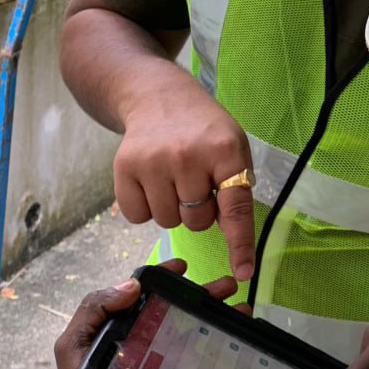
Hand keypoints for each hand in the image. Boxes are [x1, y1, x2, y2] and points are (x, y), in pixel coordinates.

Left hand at [55, 259, 242, 368]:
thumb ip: (93, 310)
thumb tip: (132, 285)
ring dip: (217, 313)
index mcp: (120, 321)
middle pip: (176, 305)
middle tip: (228, 285)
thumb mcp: (73, 345)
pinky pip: (198, 352)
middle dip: (203, 291)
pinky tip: (234, 335)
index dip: (164, 276)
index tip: (184, 266)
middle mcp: (143, 333)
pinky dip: (218, 340)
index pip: (145, 291)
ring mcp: (160, 354)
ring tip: (242, 308)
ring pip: (193, 325)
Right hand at [113, 73, 256, 281]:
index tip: (244, 272)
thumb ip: (235, 189)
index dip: (241, 244)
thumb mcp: (232, 146)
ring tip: (173, 176)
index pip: (236, 207)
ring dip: (172, 209)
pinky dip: (145, 207)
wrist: (158, 96)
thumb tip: (232, 240)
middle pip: (197, 222)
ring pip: (167, 222)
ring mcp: (153, 161)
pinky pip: (137, 216)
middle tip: (195, 179)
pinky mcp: (124, 167)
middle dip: (199, 210)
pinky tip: (151, 180)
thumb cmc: (203, 130)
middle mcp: (188, 155)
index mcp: (225, 150)